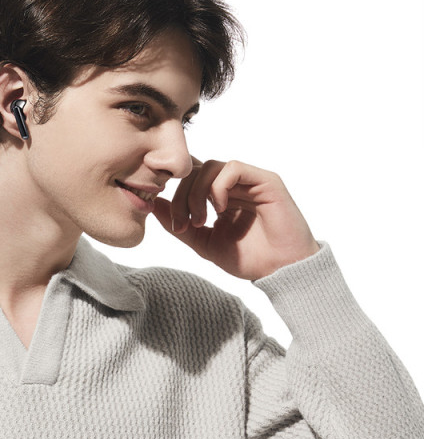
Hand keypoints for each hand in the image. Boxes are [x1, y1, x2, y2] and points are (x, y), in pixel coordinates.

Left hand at [151, 158, 319, 279]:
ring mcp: (249, 181)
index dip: (174, 192)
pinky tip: (219, 209)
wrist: (282, 272)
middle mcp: (233, 185)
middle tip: (182, 225)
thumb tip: (154, 205)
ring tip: (199, 221)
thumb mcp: (204, 244)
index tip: (171, 220)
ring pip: (210, 167)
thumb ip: (179, 225)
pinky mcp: (266, 181)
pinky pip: (233, 168)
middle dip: (181, 197)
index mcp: (219, 196)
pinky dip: (218, 187)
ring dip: (196, 193)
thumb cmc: (250, 259)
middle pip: (194, 170)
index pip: (188, 178)